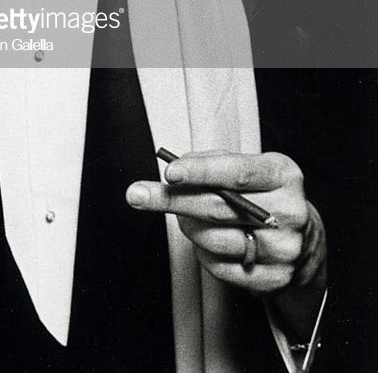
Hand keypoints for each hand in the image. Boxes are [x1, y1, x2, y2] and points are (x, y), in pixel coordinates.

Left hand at [125, 151, 326, 340]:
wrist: (303, 239)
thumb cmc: (263, 193)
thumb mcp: (248, 167)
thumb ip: (213, 163)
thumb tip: (175, 171)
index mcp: (283, 176)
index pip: (237, 172)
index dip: (201, 172)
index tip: (170, 173)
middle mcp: (289, 213)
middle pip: (219, 208)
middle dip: (172, 200)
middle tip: (137, 194)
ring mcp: (284, 250)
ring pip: (214, 239)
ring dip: (187, 225)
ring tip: (184, 216)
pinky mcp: (273, 279)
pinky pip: (220, 267)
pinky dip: (202, 251)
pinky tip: (206, 239)